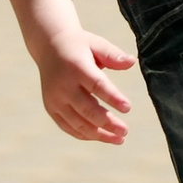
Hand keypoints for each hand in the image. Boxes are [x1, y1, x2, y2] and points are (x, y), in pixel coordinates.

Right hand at [35, 27, 134, 142]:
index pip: (97, 85)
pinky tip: (102, 137)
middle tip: (125, 130)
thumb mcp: (97, 44)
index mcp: (76, 67)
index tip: (128, 108)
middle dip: (107, 123)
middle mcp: (63, 86)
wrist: (49, 46)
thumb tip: (132, 62)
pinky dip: (85, 135)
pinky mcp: (51, 108)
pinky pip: (68, 127)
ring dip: (99, 134)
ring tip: (119, 139)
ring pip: (78, 123)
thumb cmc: (80, 46)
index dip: (112, 97)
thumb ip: (113, 55)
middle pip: (87, 109)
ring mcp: (55, 99)